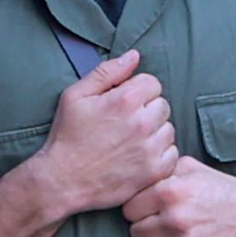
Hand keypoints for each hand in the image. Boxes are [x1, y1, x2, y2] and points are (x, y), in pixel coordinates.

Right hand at [35, 51, 175, 213]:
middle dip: (147, 110)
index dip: (137, 91)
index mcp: (125, 100)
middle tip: (126, 123)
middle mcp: (142, 123)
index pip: (152, 83)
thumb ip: (107, 72)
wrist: (62, 180)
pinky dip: (160, 155)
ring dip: (155, 132)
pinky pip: (172, 154)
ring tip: (132, 141)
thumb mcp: (76, 96)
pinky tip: (140, 156)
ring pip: (169, 129)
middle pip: (163, 105)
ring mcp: (150, 149)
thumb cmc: (67, 136)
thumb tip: (134, 56)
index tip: (124, 103)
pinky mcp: (154, 171)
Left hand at [123, 156, 235, 236]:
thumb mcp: (192, 168)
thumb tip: (137, 175)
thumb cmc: (224, 191)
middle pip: (136, 234)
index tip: (150, 211)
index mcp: (170, 192)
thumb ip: (162, 171)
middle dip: (146, 230)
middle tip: (163, 227)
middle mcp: (176, 219)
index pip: (128, 210)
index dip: (138, 210)